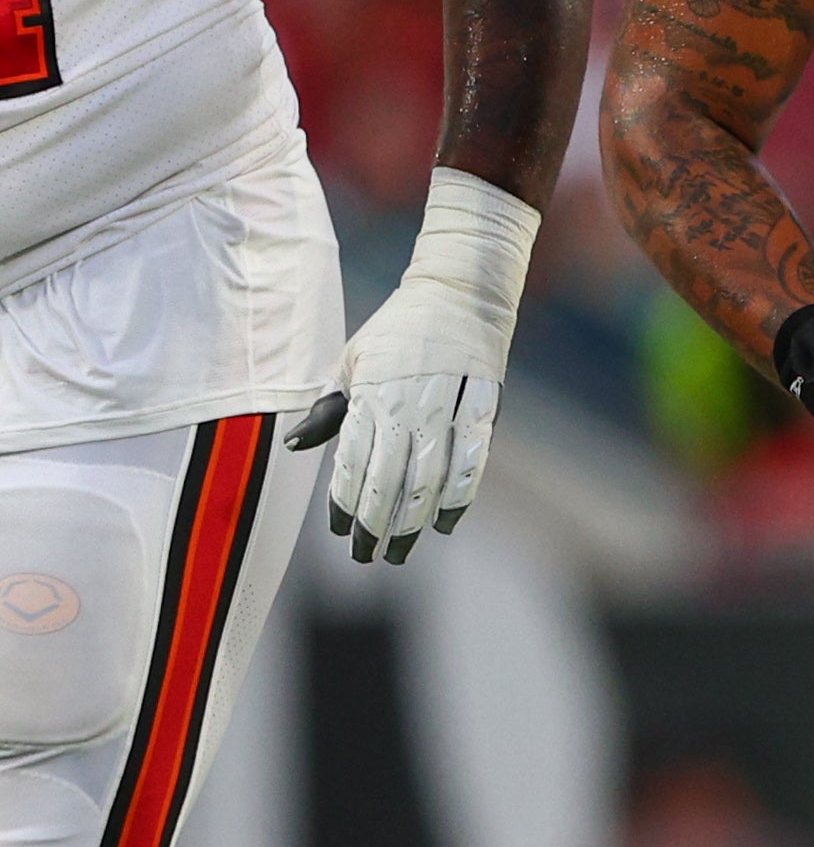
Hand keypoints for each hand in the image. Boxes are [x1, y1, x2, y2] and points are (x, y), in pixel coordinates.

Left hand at [291, 169, 536, 562]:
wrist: (460, 289)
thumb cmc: (399, 328)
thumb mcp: (351, 359)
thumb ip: (328, 407)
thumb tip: (294, 444)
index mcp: (370, 394)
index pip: (352, 462)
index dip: (346, 503)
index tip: (342, 534)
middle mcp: (407, 404)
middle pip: (388, 479)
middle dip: (375, 524)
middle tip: (369, 557)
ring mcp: (449, 405)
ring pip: (429, 477)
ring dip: (412, 520)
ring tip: (400, 551)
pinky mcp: (486, 404)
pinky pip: (474, 458)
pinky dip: (461, 494)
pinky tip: (447, 522)